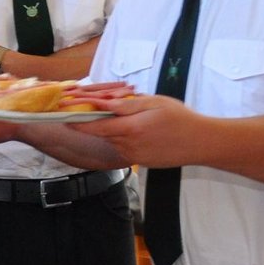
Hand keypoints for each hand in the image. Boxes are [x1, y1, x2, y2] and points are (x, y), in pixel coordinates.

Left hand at [78, 94, 205, 165]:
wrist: (200, 143)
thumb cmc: (180, 118)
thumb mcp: (154, 103)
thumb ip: (126, 105)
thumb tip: (103, 102)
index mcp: (130, 129)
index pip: (95, 125)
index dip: (77, 120)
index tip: (63, 114)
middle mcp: (128, 145)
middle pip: (101, 133)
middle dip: (92, 122)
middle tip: (85, 108)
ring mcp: (133, 156)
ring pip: (113, 139)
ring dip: (110, 129)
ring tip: (123, 117)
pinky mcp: (140, 162)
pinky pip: (124, 147)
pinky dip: (122, 137)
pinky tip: (137, 130)